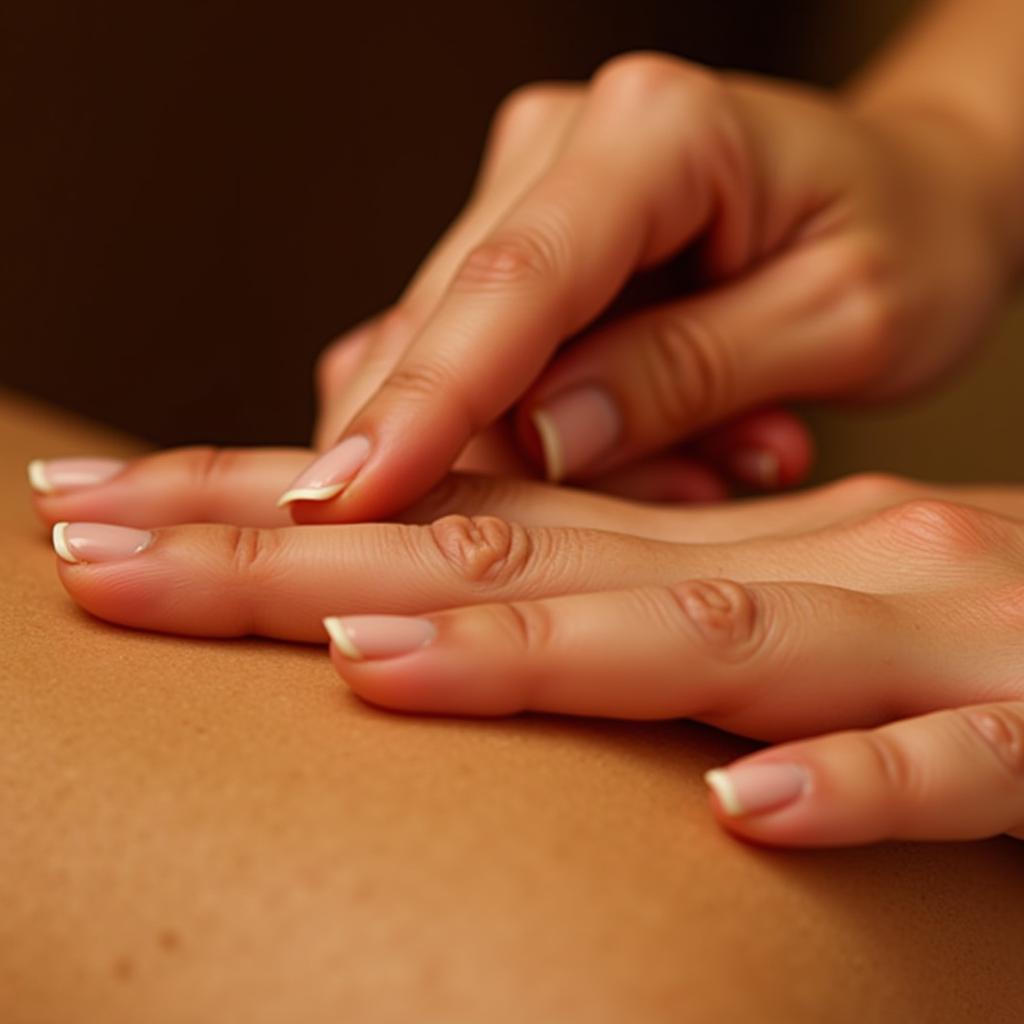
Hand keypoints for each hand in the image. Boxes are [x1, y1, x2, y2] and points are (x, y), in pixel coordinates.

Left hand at [32, 449, 1023, 845]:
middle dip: (297, 558)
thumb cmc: (943, 621)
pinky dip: (849, 784)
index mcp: (716, 538)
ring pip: (706, 643)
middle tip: (107, 554)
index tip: (109, 511)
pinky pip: (939, 766)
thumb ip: (619, 594)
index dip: (272, 508)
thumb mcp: (759, 592)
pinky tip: (743, 815)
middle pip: (517, 551)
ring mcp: (916, 643)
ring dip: (537, 648)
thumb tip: (441, 606)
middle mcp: (790, 562)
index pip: (457, 507)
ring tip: (368, 655)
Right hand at [283, 52, 1003, 522]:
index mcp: (657, 131)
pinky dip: (545, 443)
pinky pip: (484, 377)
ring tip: (715, 458)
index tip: (344, 502)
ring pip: (456, 366)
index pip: (513, 282)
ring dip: (548, 459)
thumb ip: (684, 373)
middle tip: (686, 491)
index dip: (424, 402)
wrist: (916, 200)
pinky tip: (667, 447)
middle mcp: (562, 148)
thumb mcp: (843, 318)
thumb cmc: (909, 243)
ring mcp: (528, 201)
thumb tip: (537, 441)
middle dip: (507, 461)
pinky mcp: (520, 262)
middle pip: (455, 330)